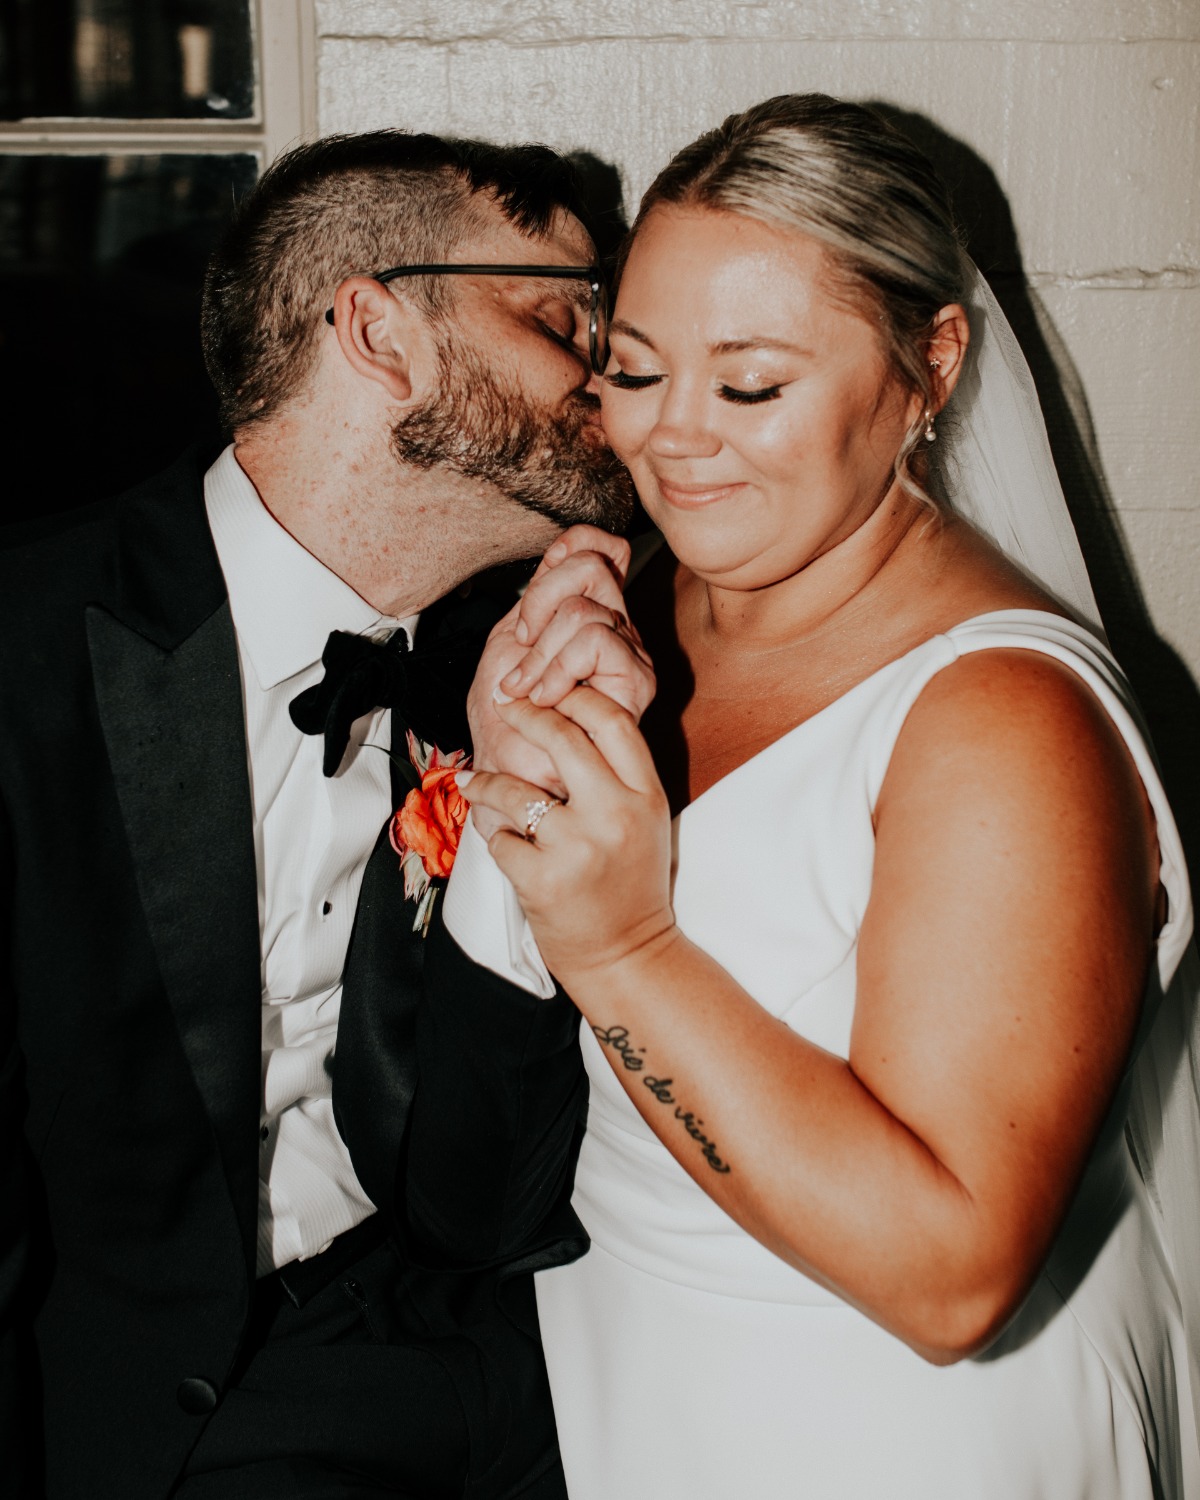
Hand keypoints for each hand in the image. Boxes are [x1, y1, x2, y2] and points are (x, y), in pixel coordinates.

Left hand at [458, 687, 674, 982]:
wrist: (629, 955)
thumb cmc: (631, 885)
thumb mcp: (644, 821)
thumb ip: (618, 774)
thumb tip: (570, 719)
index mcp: (645, 796)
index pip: (612, 721)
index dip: (575, 698)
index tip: (549, 692)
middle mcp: (615, 815)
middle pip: (562, 737)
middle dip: (525, 714)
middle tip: (506, 708)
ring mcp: (577, 847)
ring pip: (514, 789)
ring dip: (486, 782)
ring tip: (475, 782)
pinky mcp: (541, 878)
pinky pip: (498, 837)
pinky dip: (493, 835)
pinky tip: (499, 838)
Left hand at [467, 526, 655, 837]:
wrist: (509, 780)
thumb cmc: (507, 723)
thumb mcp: (511, 642)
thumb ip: (540, 595)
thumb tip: (567, 545)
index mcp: (594, 620)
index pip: (601, 548)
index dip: (559, 559)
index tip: (527, 612)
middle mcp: (622, 636)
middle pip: (592, 569)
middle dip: (536, 610)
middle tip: (520, 664)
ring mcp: (633, 663)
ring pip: (587, 611)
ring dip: (539, 654)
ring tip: (528, 694)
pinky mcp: (636, 690)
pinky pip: (594, 642)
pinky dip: (554, 669)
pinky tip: (543, 701)